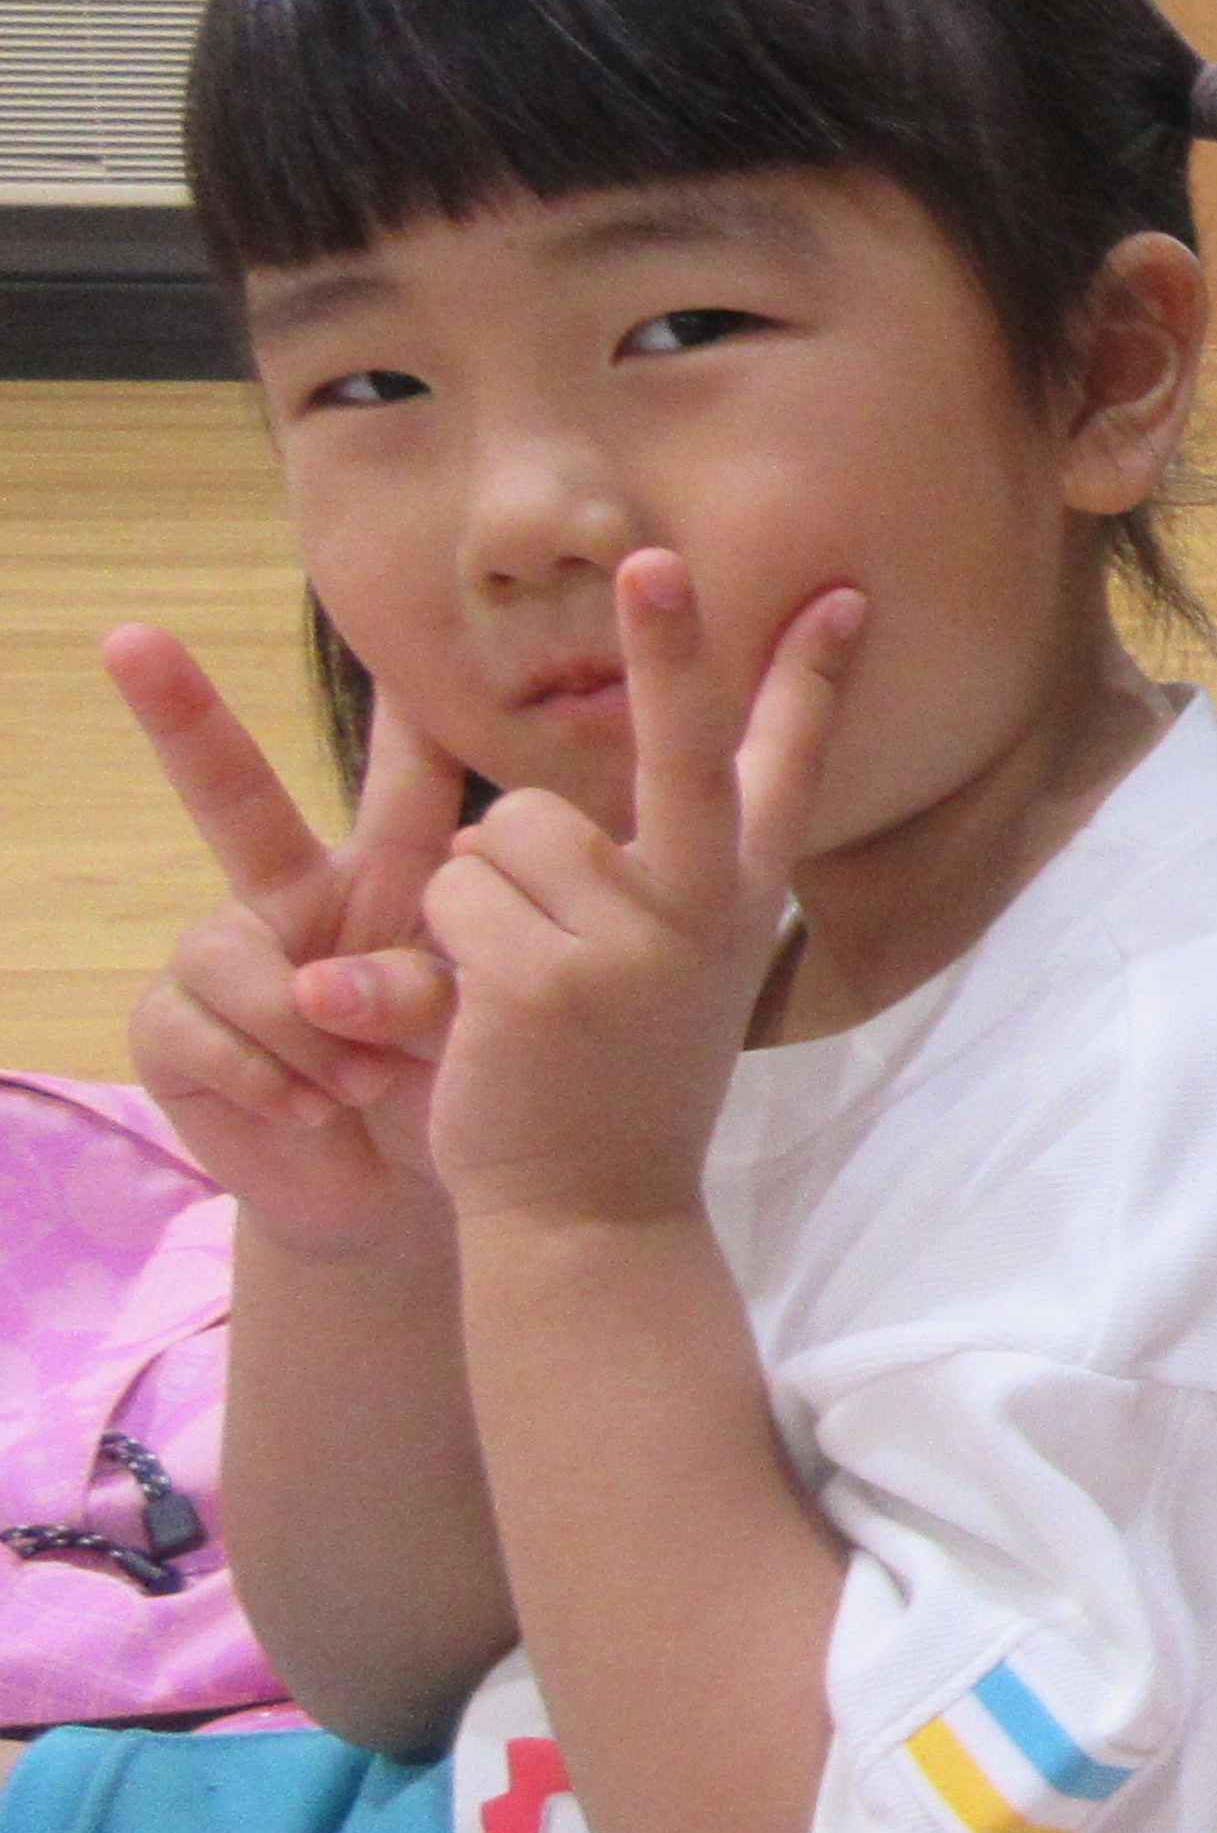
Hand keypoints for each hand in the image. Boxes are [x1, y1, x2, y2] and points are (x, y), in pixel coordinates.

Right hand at [107, 626, 466, 1257]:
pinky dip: (268, 1076)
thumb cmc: (452, 1091)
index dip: (396, 716)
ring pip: (241, 957)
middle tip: (132, 637)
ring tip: (361, 1083)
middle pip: (230, 796)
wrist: (405, 1195)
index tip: (394, 642)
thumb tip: (348, 969)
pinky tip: (310, 1108)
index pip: (400, 784)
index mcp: (389, 880)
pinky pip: (206, 1028)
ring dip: (308, 1031)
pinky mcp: (174, 1027)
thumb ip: (432, 977)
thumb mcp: (468, 1026)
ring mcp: (226, 958)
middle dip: (181, 714)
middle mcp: (293, 899)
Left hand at [413, 553, 860, 1233]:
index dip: (811, 678)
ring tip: (512, 974)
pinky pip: (459, 895)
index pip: (786, 768)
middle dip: (671, 650)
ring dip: (482, 888)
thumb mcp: (672, 971)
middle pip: (684, 752)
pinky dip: (438, 946)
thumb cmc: (617, 1079)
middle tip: (652, 560)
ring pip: (510, 828)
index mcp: (739, 900)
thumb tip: (588, 782)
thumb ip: (654, 876)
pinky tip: (478, 1011)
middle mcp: (704, 911)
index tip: (840, 595)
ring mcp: (630, 946)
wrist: (593, 1215)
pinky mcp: (545, 981)